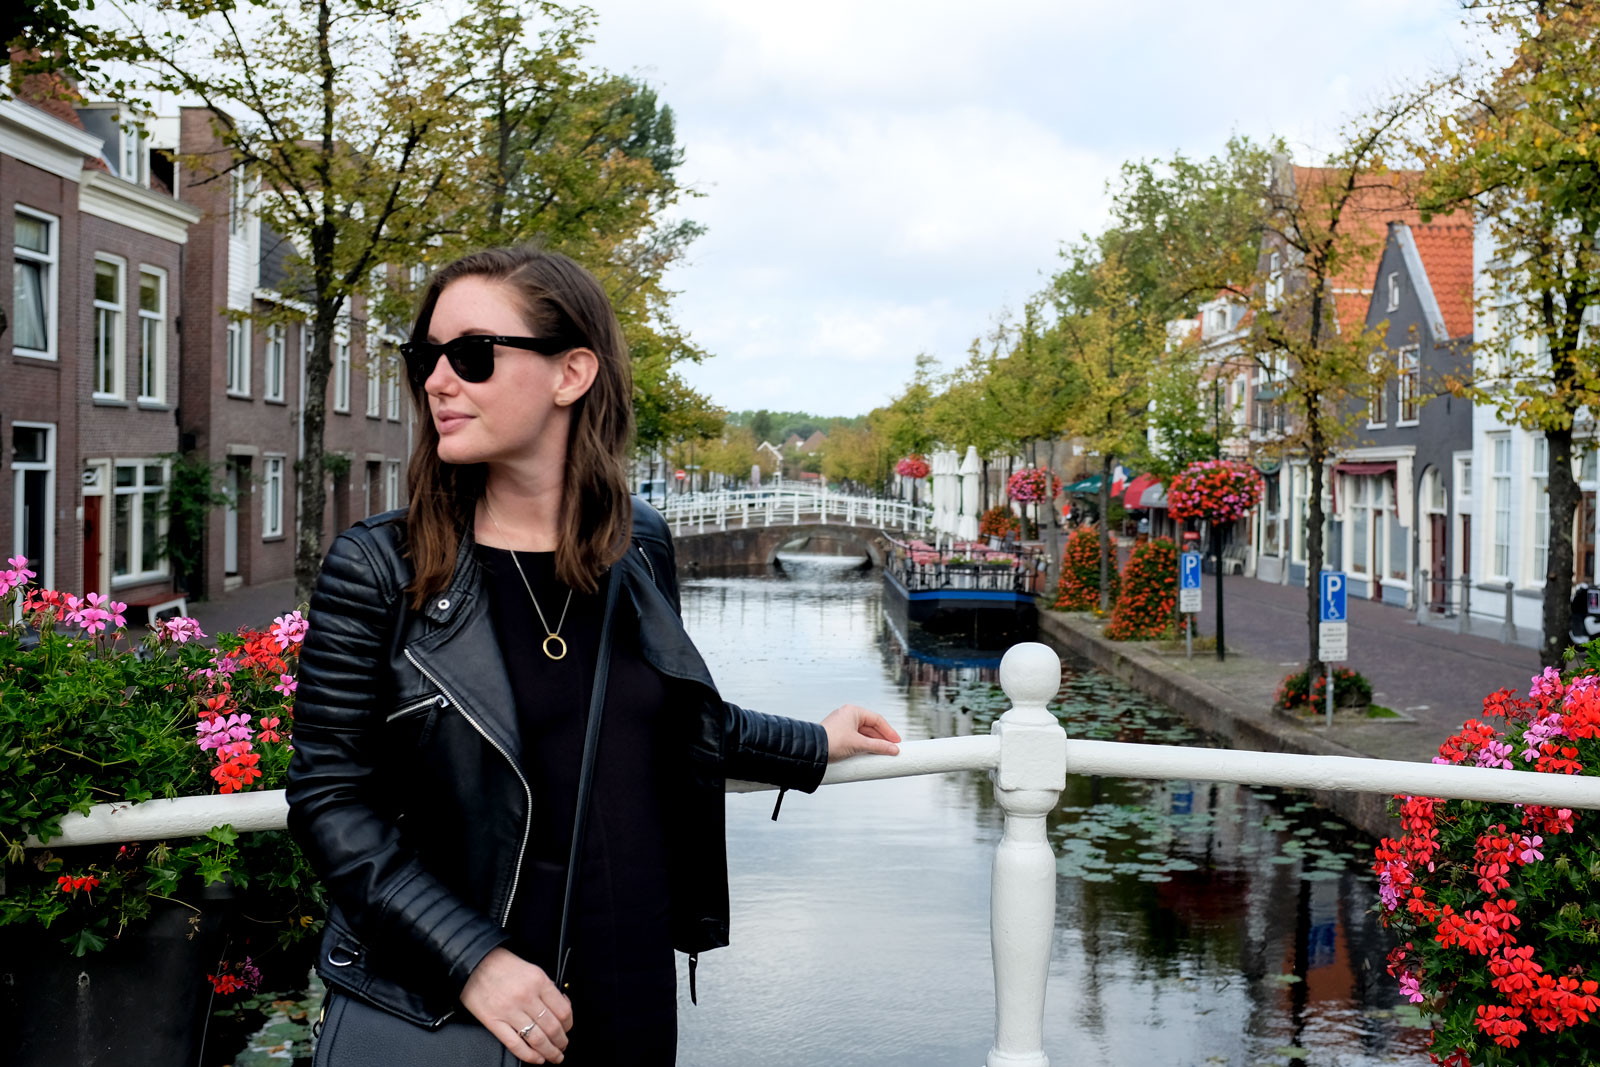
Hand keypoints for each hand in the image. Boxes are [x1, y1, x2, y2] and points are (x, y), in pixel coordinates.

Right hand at [460, 947, 573, 1063]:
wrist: (474, 963)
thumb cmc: (502, 965)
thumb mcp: (532, 969)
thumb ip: (546, 989)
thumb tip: (561, 1007)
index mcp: (538, 981)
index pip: (563, 1010)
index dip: (569, 1025)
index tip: (568, 1029)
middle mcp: (526, 997)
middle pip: (552, 1028)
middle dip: (561, 1042)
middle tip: (563, 1047)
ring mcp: (509, 1011)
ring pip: (537, 1039)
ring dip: (550, 1052)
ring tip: (554, 1056)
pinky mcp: (494, 1022)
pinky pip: (515, 1044)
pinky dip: (529, 1055)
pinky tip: (537, 1058)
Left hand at [821, 704, 901, 762]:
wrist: (812, 750)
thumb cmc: (832, 741)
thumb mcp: (859, 744)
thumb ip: (878, 747)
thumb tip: (893, 749)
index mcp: (853, 711)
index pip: (877, 719)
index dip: (888, 731)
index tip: (897, 741)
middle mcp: (848, 716)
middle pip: (871, 727)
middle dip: (882, 738)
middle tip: (891, 748)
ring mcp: (842, 726)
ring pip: (863, 734)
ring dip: (873, 743)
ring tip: (882, 753)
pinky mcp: (838, 736)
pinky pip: (856, 739)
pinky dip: (864, 746)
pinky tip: (869, 754)